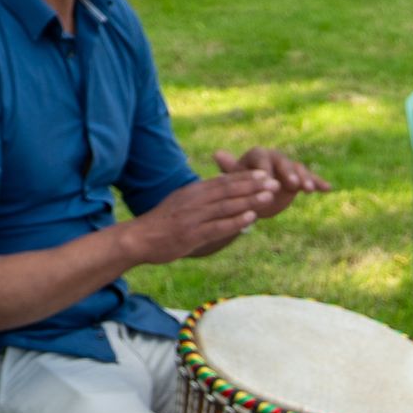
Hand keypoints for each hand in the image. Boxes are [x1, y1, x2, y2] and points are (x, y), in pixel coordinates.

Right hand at [130, 171, 274, 265]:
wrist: (138, 238)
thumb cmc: (161, 224)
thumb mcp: (180, 204)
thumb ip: (201, 201)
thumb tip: (221, 198)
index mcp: (192, 192)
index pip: (223, 181)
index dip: (245, 177)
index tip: (264, 173)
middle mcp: (195, 201)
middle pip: (228, 190)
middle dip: (253, 185)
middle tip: (274, 182)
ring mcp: (193, 217)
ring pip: (226, 206)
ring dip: (249, 200)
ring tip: (269, 197)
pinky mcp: (192, 234)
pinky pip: (218, 226)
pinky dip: (235, 221)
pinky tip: (251, 218)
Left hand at [212, 146, 326, 196]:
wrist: (251, 195)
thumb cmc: (239, 185)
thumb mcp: (233, 178)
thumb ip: (229, 168)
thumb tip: (217, 154)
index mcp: (258, 155)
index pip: (262, 158)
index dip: (265, 169)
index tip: (267, 179)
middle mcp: (275, 158)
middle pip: (284, 163)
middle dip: (289, 173)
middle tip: (293, 184)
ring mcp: (288, 168)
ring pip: (299, 170)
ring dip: (305, 179)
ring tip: (309, 189)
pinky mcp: (298, 179)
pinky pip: (309, 179)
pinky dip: (317, 182)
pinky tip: (328, 188)